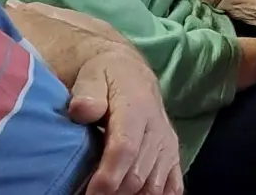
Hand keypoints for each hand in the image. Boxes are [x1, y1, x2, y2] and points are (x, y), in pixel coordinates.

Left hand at [68, 47, 182, 194]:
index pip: (126, 147)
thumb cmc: (105, 76)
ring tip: (107, 194)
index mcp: (137, 107)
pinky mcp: (173, 157)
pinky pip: (172, 188)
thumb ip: (87, 92)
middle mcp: (158, 129)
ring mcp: (167, 145)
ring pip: (153, 186)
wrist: (130, 73)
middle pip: (138, 174)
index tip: (89, 193)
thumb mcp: (91, 75)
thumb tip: (82, 110)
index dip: (108, 176)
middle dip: (113, 192)